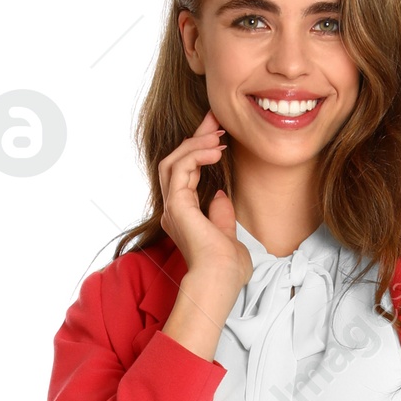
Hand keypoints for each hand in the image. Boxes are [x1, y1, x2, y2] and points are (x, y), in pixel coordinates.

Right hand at [158, 112, 251, 306]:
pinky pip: (180, 167)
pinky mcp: (176, 205)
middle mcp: (173, 210)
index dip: (200, 150)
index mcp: (183, 216)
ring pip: (173, 161)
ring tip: (218, 136)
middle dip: (195, 137)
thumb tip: (220, 196)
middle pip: (176, 161)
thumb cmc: (227, 269)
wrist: (220, 281)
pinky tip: (216, 151)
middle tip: (214, 119)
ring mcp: (172, 208)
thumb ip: (222, 217)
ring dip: (195, 144)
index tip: (217, 132)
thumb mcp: (228, 237)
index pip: (186, 173)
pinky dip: (196, 154)